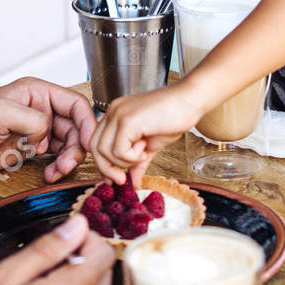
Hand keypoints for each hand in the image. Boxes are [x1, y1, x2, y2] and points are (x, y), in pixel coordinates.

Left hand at [0, 77, 96, 183]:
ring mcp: (36, 131)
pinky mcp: (31, 150)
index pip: (74, 104)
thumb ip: (32, 118)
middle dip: (77, 147)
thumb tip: (49, 132)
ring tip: (57, 171)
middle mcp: (40, 110)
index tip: (90, 142)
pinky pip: (56, 157)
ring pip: (69, 144)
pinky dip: (58, 167)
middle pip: (76, 127)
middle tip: (68, 163)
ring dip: (68, 159)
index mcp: (36, 93)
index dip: (87, 122)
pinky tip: (50, 174)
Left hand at [88, 82, 206, 183]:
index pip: (96, 143)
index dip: (104, 164)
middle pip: (94, 147)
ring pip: (104, 151)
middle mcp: (112, 112)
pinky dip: (132, 157)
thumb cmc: (174, 117)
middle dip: (107, 168)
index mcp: (115, 115)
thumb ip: (138, 162)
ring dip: (124, 161)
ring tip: (143, 153)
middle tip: (123, 179)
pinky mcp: (127, 121)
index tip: (117, 178)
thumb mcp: (150, 145)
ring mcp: (118, 114)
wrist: (190, 101)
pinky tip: (145, 148)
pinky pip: (118, 150)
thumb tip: (134, 183)